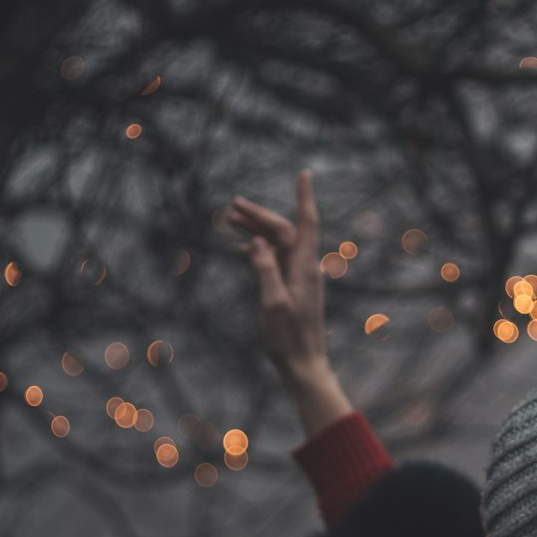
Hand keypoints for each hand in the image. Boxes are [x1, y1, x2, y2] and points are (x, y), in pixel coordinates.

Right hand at [228, 170, 327, 376]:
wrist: (302, 364)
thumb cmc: (288, 337)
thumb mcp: (273, 302)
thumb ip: (265, 269)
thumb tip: (257, 242)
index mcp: (304, 267)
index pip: (306, 223)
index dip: (304, 197)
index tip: (304, 173)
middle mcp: (304, 267)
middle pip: (283, 230)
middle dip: (260, 215)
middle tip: (233, 204)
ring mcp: (297, 276)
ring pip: (277, 244)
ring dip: (256, 231)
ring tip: (230, 220)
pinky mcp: (291, 287)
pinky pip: (274, 260)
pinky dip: (257, 251)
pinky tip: (240, 249)